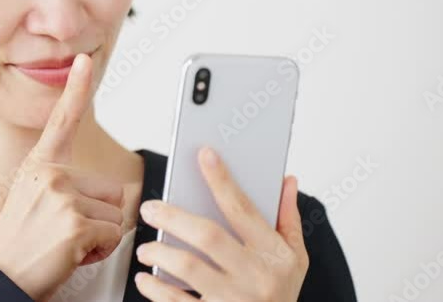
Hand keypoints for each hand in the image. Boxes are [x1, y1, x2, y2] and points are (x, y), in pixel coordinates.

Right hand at [0, 53, 125, 301]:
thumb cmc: (20, 248)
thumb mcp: (35, 202)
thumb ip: (64, 187)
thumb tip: (108, 191)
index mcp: (40, 166)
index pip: (62, 121)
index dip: (75, 89)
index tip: (85, 60)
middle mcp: (50, 175)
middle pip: (111, 189)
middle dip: (99, 216)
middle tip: (63, 232)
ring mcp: (62, 196)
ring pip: (114, 214)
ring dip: (98, 236)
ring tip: (64, 244)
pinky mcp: (74, 221)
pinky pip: (112, 234)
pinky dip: (99, 251)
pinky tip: (69, 254)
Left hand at [134, 147, 308, 300]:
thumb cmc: (281, 294)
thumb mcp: (296, 259)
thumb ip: (288, 219)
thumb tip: (287, 180)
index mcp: (273, 255)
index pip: (243, 209)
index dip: (222, 180)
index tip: (204, 155)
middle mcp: (255, 277)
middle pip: (208, 236)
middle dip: (173, 217)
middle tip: (150, 208)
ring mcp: (234, 301)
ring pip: (189, 268)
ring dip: (160, 253)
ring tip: (146, 248)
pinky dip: (156, 290)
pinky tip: (146, 279)